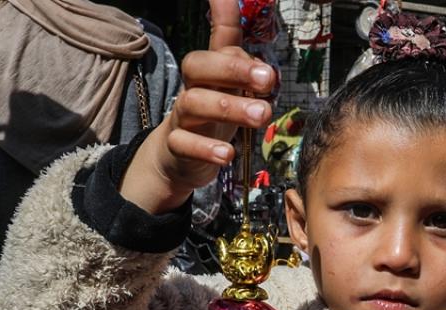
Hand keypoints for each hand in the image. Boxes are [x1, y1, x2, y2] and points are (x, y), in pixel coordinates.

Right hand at [119, 0, 275, 213]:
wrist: (178, 158)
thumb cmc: (213, 116)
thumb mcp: (230, 86)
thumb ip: (241, 61)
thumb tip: (250, 36)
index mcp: (210, 70)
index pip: (218, 40)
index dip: (222, 15)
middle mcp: (193, 87)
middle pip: (199, 66)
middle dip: (233, 69)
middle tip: (267, 79)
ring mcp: (183, 117)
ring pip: (194, 104)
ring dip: (229, 108)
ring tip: (262, 116)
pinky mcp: (177, 147)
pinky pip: (184, 145)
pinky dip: (206, 149)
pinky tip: (227, 154)